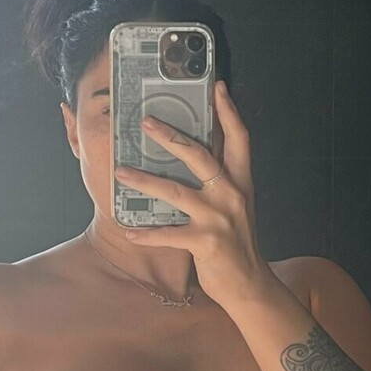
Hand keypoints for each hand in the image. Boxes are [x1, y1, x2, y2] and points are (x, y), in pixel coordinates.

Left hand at [114, 80, 268, 306]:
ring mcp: (219, 218)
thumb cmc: (237, 242)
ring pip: (175, 191)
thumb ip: (220, 179)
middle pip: (199, 155)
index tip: (217, 86)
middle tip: (145, 121)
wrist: (250, 284)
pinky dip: (146, 233)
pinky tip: (128, 231)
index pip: (238, 138)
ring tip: (120, 171)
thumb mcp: (236, 204)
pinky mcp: (205, 242)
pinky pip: (168, 234)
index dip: (228, 111)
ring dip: (144, 180)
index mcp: (240, 181)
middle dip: (170, 136)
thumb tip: (197, 153)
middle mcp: (231, 194)